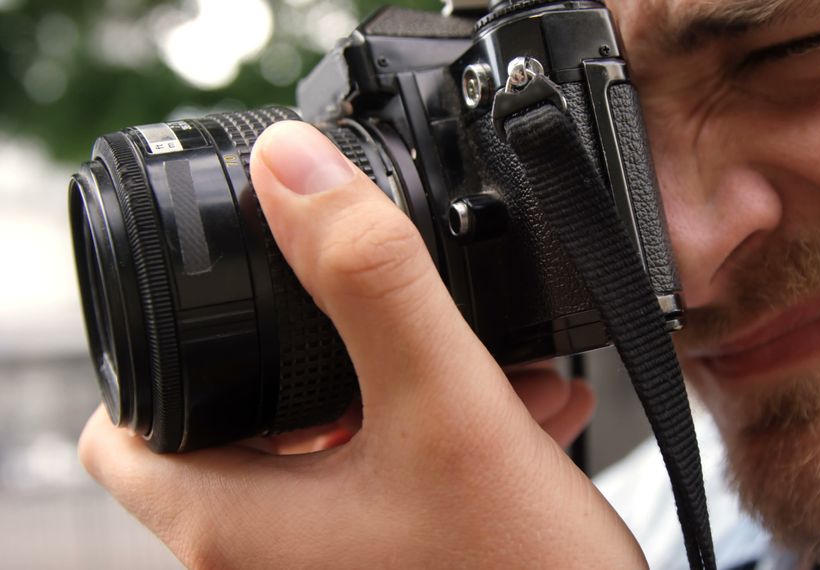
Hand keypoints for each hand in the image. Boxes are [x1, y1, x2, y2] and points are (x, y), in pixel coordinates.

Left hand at [78, 121, 643, 568]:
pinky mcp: (398, 562)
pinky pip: (395, 480)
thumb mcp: (449, 410)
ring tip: (500, 365)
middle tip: (394, 318)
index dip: (164, 347)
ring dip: (410, 386)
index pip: (119, 431)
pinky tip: (530, 412)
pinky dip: (445, 435)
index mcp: (237, 527)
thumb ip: (371, 281)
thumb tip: (292, 169)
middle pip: (247, 421)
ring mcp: (336, 564)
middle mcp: (270, 559)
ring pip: (337, 446)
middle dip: (331, 352)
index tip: (234, 296)